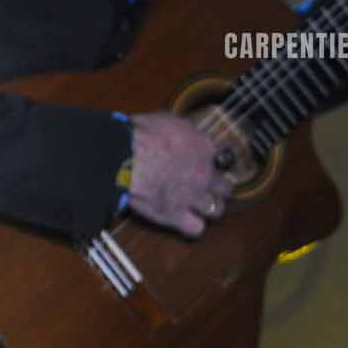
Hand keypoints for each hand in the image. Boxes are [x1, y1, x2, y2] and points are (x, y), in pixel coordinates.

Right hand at [125, 111, 233, 239]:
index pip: (221, 158)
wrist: (122, 158)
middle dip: (217, 188)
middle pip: (225, 187)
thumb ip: (182, 129)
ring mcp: (192, 196)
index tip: (204, 163)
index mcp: (203, 147)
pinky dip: (192, 226)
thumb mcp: (165, 119)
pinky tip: (184, 221)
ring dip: (208, 208)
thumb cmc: (137, 135)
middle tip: (206, 187)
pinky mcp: (176, 215)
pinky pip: (196, 229)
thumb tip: (182, 132)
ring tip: (198, 206)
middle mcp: (204, 173)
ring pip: (216, 210)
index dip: (212, 162)